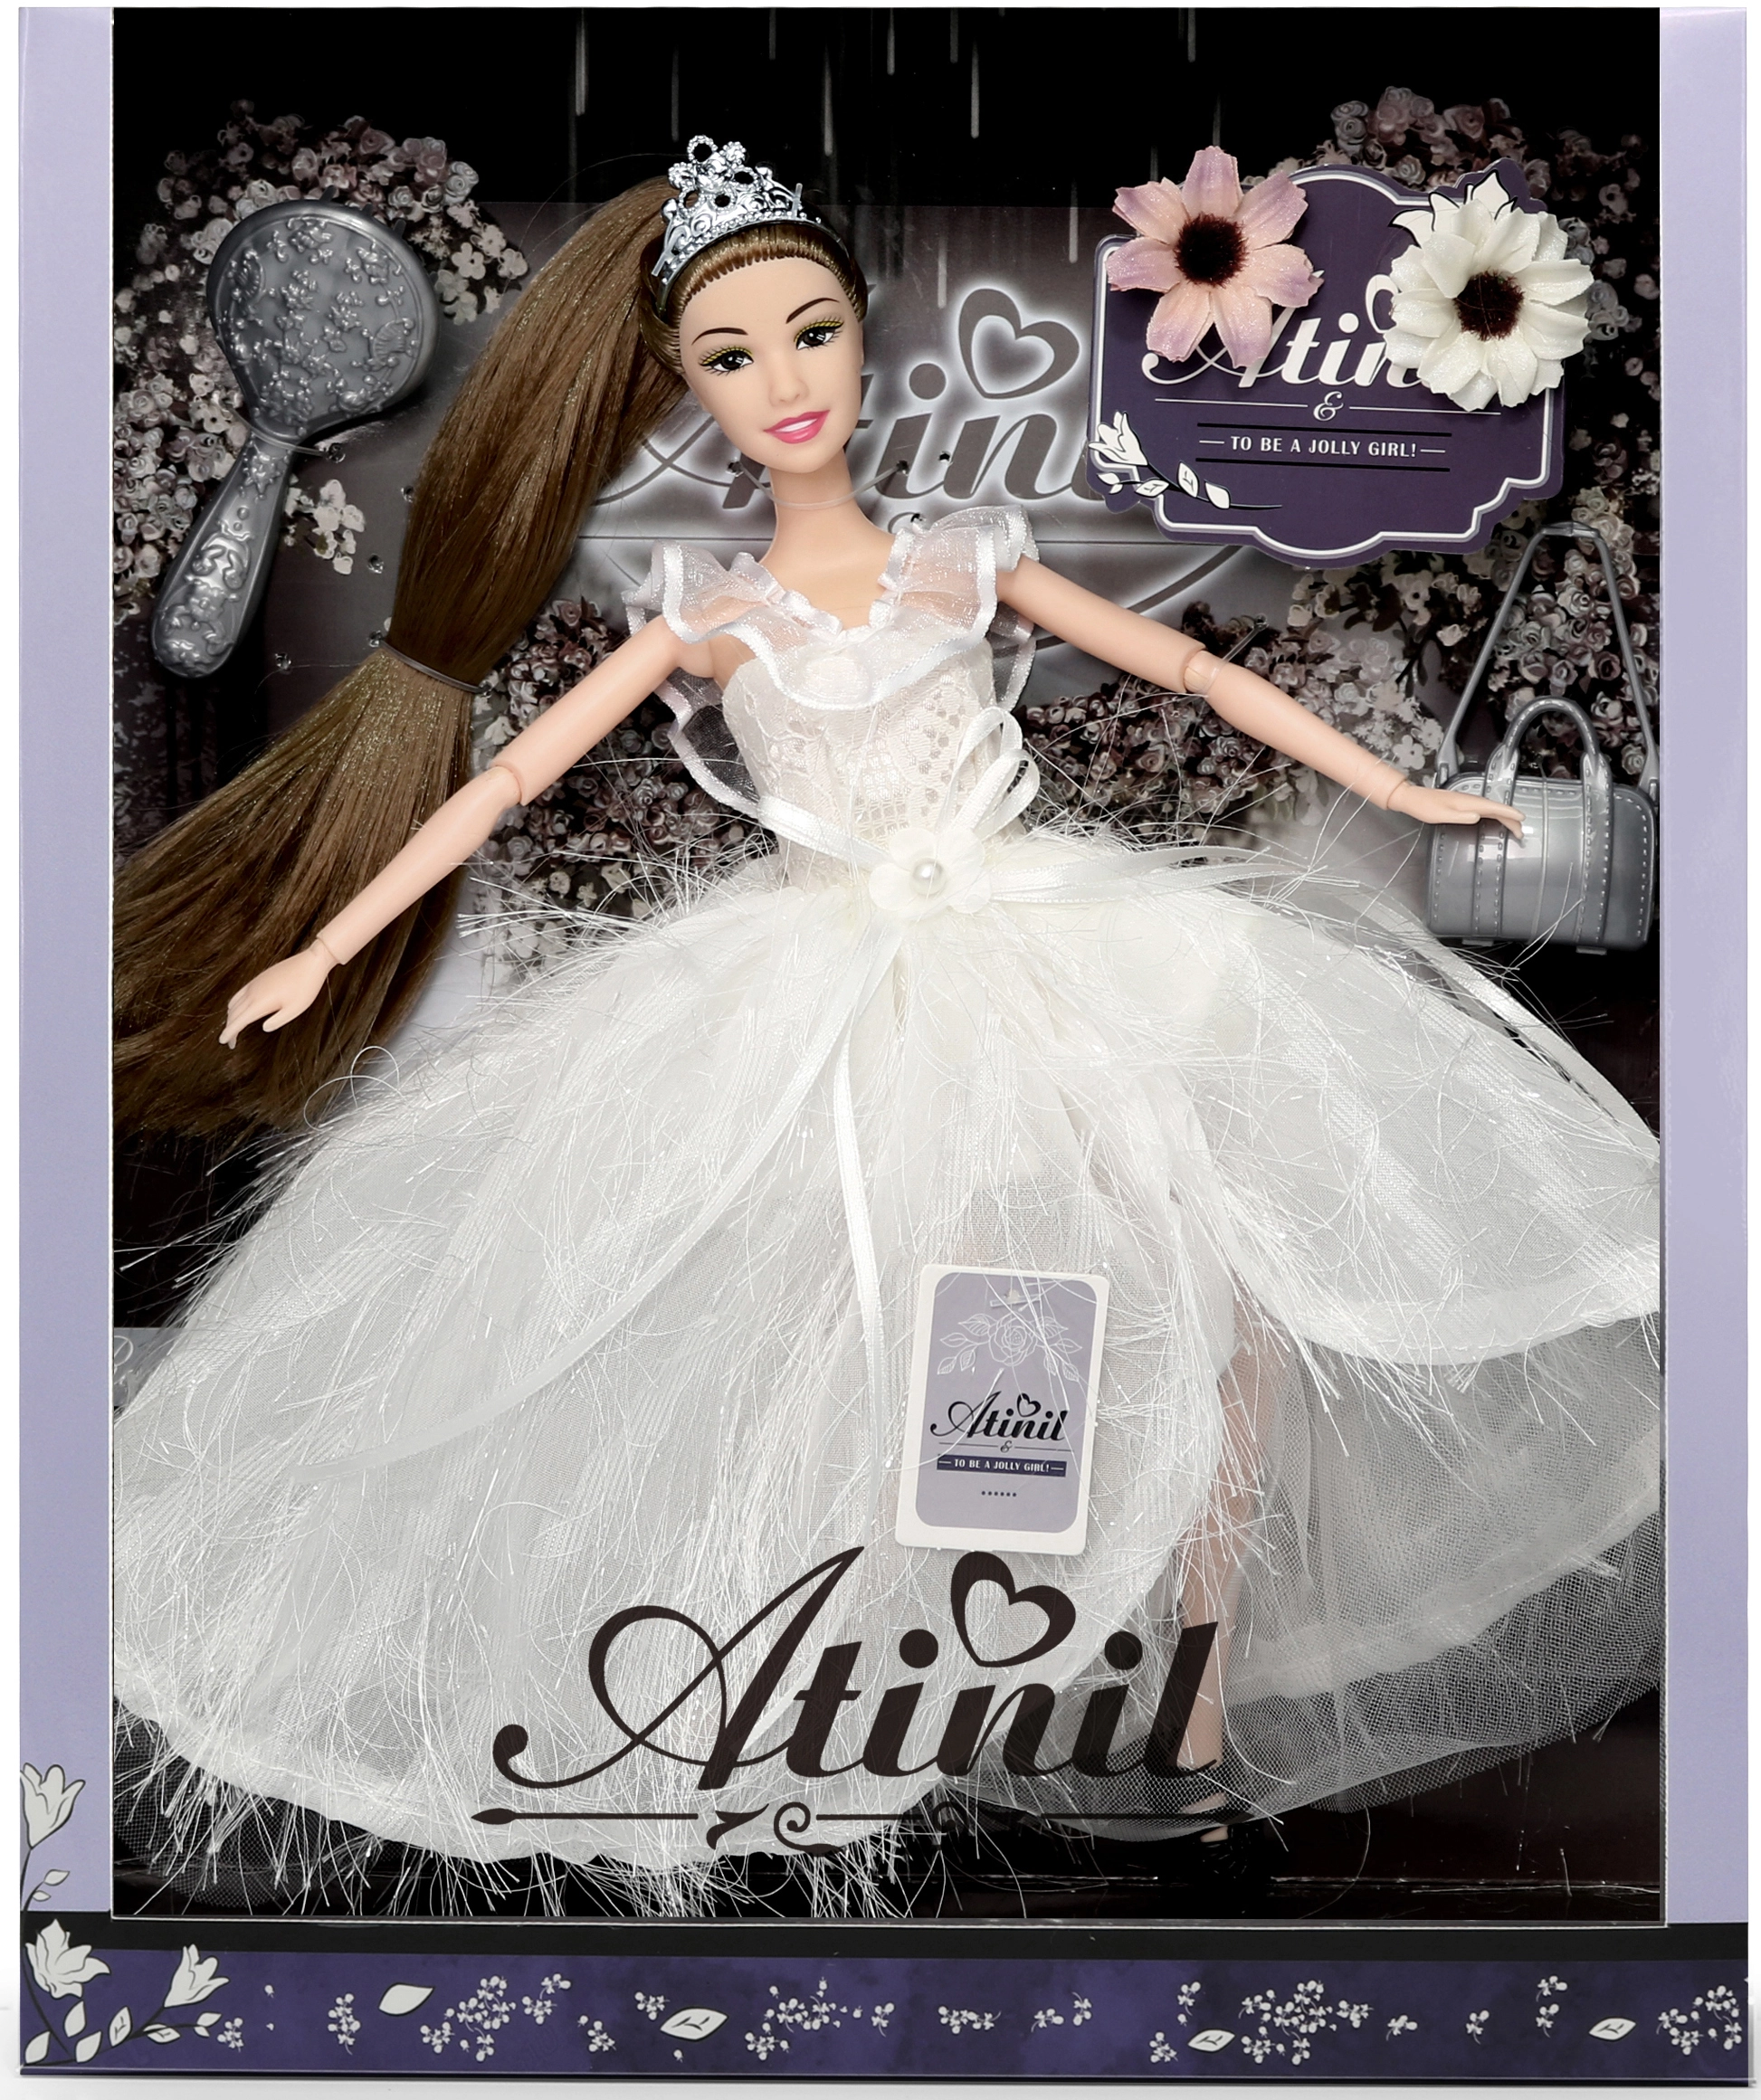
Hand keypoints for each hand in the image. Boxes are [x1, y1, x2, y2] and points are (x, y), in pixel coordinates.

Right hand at [220, 946, 333, 1047]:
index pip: (238, 1021)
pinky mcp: (258, 978)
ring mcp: (254, 984)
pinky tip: (239, 1009)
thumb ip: (278, 1021)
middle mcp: (253, 992)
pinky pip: (239, 993)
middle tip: (230, 1042)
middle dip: (229, 1028)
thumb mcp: (295, 1009)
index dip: (229, 1033)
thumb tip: (264, 1028)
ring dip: (231, 1016)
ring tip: (234, 1028)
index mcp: (260, 1003)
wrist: (310, 963)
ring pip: (234, 1003)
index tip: (222, 1042)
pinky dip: (234, 1004)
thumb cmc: (306, 987)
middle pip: (233, 1013)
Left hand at [1387, 780, 1523, 840]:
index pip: (1494, 808)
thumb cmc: (1425, 808)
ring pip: (1492, 809)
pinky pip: (1485, 809)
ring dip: (1504, 817)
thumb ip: (1461, 816)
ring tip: (1514, 828)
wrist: (1413, 799)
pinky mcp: (1463, 804)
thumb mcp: (1442, 815)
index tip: (1521, 818)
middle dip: (1510, 819)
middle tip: (1521, 832)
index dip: (1509, 813)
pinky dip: (1495, 815)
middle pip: (1496, 809)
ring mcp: (1467, 801)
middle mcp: (1471, 800)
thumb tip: (1478, 816)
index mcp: (1468, 803)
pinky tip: (1496, 819)